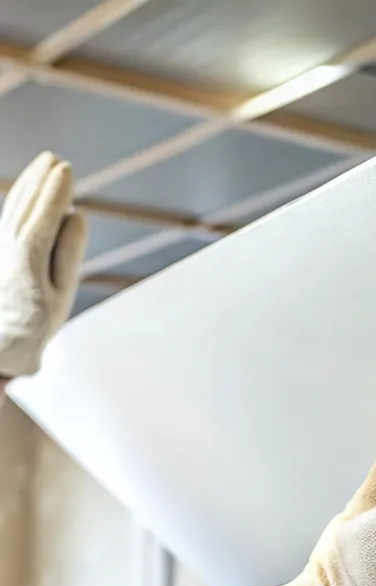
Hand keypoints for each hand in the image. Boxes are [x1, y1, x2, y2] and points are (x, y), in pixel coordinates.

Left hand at [0, 152, 86, 377]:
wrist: (0, 346)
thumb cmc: (36, 324)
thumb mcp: (60, 294)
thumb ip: (68, 252)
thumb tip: (77, 215)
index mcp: (28, 256)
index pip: (44, 214)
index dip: (55, 190)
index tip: (66, 167)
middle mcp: (10, 246)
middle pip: (26, 205)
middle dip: (41, 181)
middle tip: (56, 159)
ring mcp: (2, 248)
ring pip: (15, 208)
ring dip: (30, 185)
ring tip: (44, 165)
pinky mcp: (1, 253)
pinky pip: (9, 218)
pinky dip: (20, 201)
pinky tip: (27, 192)